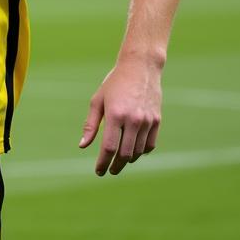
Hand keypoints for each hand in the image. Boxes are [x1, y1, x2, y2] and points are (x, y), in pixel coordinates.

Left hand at [78, 58, 161, 175]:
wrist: (140, 67)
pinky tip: (133, 151)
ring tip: (119, 160)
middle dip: (115, 166)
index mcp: (115, 114)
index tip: (98, 171)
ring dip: (127, 160)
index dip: (103, 163)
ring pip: (137, 152)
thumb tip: (82, 146)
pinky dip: (141, 151)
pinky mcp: (156, 120)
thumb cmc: (114, 83)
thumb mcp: (97, 100)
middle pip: (124, 154)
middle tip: (109, 170)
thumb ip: (91, 125)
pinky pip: (149, 145)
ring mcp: (146, 121)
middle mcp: (132, 120)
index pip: (108, 148)